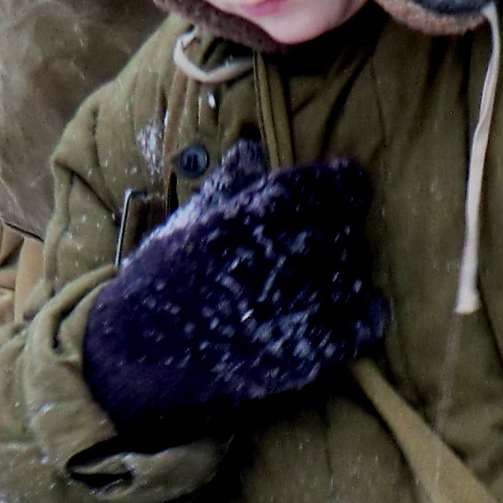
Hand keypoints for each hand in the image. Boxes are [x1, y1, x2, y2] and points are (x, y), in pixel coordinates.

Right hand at [82, 137, 384, 448]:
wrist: (142, 355)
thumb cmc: (161, 281)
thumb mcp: (188, 221)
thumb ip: (229, 184)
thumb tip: (255, 148)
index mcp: (257, 213)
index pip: (335, 186)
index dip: (342, 184)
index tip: (341, 184)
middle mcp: (285, 254)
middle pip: (344, 231)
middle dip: (335, 232)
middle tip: (315, 242)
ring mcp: (299, 306)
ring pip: (354, 275)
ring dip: (344, 275)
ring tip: (314, 282)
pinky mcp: (305, 353)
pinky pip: (360, 327)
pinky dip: (359, 317)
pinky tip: (338, 315)